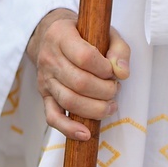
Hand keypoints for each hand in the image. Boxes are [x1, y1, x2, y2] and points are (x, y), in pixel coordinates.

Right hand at [27, 8, 130, 140]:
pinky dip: (69, 128)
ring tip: (110, 106)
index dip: (104, 69)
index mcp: (61, 36)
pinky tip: (85, 134)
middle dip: (104, 91)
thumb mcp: (104, 32)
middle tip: (114, 89)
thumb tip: (122, 73)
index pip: (84, 57)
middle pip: (79, 83)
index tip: (112, 71)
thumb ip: (119, 50)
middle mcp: (49, 58)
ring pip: (69, 101)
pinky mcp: (45, 97)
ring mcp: (45, 80)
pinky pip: (53, 117)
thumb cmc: (83, 35)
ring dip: (95, 109)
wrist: (51, 36)